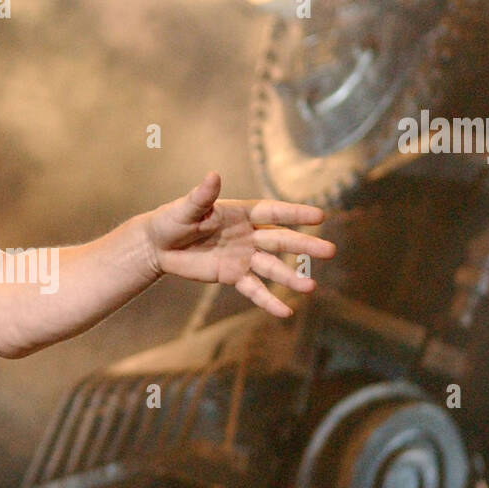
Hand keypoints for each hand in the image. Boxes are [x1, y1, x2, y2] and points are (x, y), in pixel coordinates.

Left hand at [144, 171, 335, 316]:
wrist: (158, 246)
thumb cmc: (171, 220)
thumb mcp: (185, 208)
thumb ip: (202, 196)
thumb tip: (213, 175)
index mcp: (240, 213)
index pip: (272, 212)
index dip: (294, 214)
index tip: (319, 216)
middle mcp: (248, 235)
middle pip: (280, 240)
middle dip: (304, 245)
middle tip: (330, 251)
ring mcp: (243, 257)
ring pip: (271, 268)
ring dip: (290, 277)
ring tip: (310, 288)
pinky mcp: (233, 276)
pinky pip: (253, 289)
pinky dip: (268, 300)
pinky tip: (285, 312)